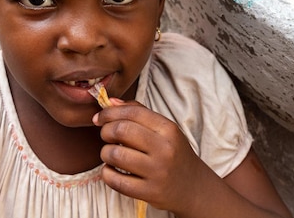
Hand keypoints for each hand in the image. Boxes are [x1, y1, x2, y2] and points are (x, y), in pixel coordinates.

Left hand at [93, 100, 292, 217]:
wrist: (194, 188)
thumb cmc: (173, 153)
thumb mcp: (164, 130)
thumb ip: (139, 113)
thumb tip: (111, 102)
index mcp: (169, 129)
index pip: (133, 112)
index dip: (110, 112)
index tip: (99, 117)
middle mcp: (165, 149)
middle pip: (121, 130)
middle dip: (106, 131)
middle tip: (106, 135)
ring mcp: (157, 172)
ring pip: (115, 155)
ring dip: (105, 152)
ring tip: (110, 153)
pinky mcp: (149, 192)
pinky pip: (115, 180)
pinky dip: (106, 173)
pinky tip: (111, 170)